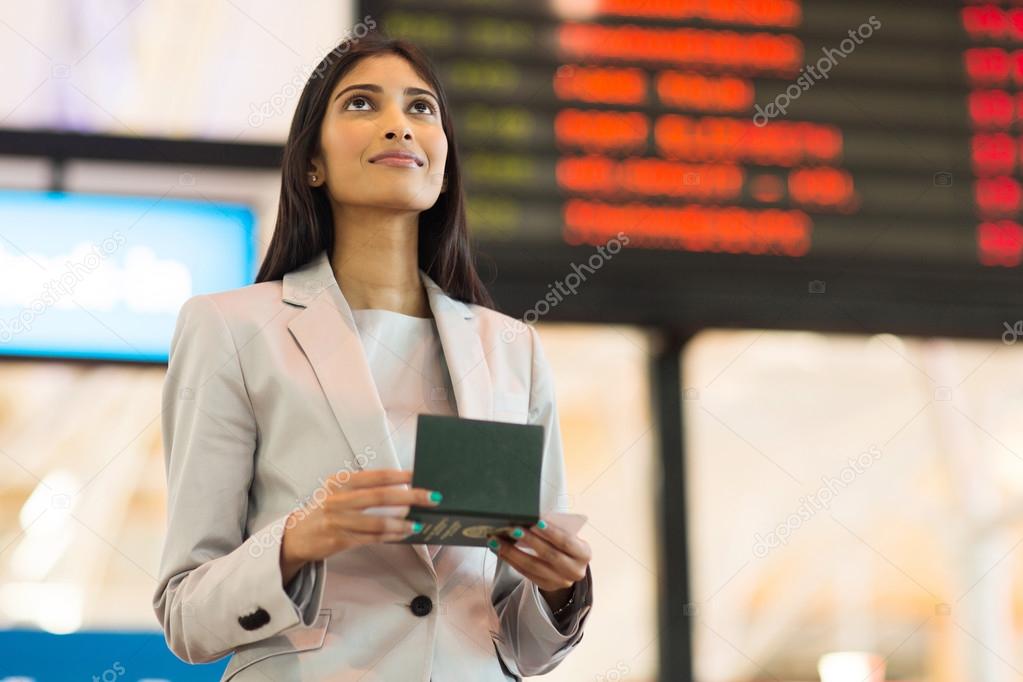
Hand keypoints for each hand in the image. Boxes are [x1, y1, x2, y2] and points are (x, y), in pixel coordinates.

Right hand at [279, 469, 438, 582]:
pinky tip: (404, 534)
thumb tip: (403, 488)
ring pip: (377, 522)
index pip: (375, 476)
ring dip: (402, 523)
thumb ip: (364, 489)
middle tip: (432, 498)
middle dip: (410, 497)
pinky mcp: (339, 541)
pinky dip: (391, 536)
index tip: (419, 475)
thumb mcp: (338, 492)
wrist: (297, 535)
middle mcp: (337, 500)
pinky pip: (371, 538)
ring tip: (419, 523)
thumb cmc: (326, 510)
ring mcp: (337, 521)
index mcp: (339, 482)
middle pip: (380, 497)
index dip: (400, 476)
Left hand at [487, 519, 590, 606]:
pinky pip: (525, 573)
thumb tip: (531, 517)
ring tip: (497, 541)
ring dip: (512, 553)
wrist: (568, 566)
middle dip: (529, 541)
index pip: (567, 542)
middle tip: (512, 529)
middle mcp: (575, 570)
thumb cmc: (564, 542)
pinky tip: (499, 550)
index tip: (536, 521)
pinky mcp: (546, 586)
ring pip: (533, 567)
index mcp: (584, 553)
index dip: (552, 532)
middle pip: (549, 555)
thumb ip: (555, 528)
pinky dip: (511, 561)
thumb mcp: (568, 535)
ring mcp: (560, 581)